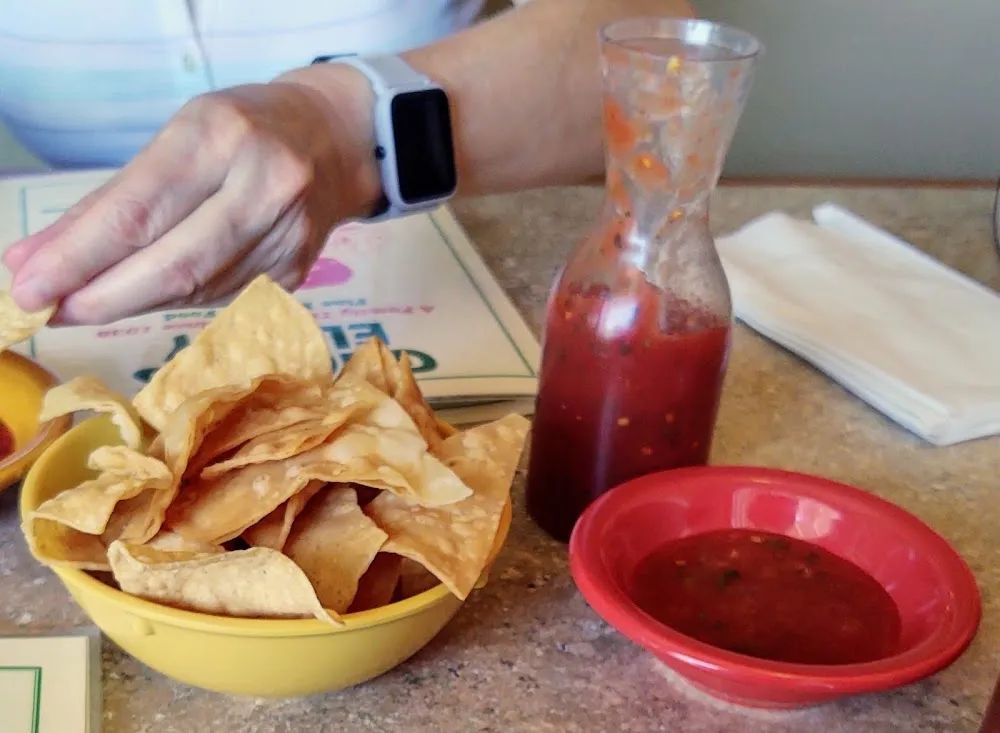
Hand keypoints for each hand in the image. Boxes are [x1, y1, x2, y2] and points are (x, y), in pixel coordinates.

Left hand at [3, 66, 378, 324]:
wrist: (336, 139)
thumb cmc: (243, 130)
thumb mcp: (178, 138)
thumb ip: (108, 202)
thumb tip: (32, 262)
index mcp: (222, 135)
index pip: (139, 209)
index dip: (80, 257)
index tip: (29, 286)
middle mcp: (264, 184)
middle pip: (174, 264)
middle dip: (103, 296)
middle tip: (51, 312)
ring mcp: (289, 234)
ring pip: (197, 288)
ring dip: (134, 301)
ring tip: (89, 302)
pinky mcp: (298, 270)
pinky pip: (222, 296)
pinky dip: (175, 299)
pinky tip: (148, 293)